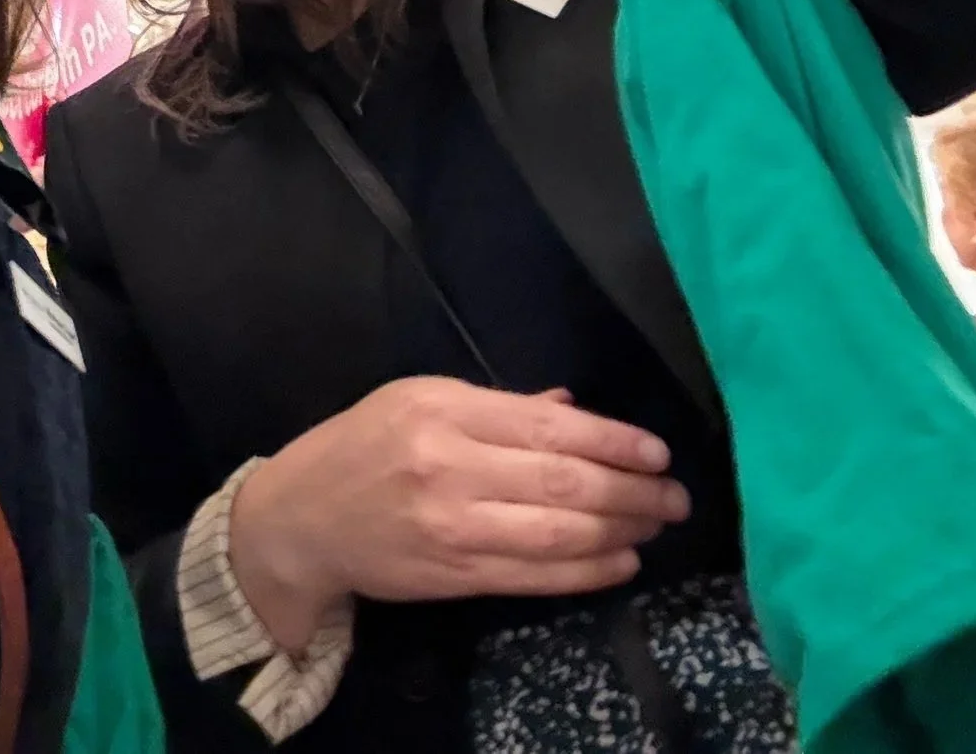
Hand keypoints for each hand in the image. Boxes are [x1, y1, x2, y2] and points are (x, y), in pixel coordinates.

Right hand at [226, 379, 688, 652]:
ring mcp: (453, 527)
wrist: (301, 520)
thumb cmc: (361, 446)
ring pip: (559, 533)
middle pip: (563, 481)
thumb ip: (496, 405)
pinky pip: (538, 577)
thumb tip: (572, 410)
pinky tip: (620, 561)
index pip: (548, 426)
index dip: (614, 440)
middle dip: (632, 490)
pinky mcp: (455, 576)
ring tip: (655, 524)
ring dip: (621, 532)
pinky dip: (588, 572)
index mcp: (441, 411)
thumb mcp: (415, 399)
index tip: (656, 451)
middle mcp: (449, 467)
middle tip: (674, 495)